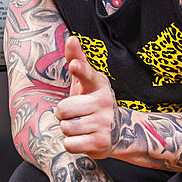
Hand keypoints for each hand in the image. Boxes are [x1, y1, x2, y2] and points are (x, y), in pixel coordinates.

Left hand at [55, 37, 119, 158]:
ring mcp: (104, 123)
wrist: (118, 133)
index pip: (87, 74)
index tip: (74, 65)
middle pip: (63, 109)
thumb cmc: (93, 102)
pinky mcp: (100, 143)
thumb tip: (71, 38)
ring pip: (66, 127)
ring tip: (81, 126)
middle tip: (75, 114)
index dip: (80, 69)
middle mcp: (104, 102)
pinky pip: (70, 144)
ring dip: (68, 129)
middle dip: (63, 114)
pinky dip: (72, 144)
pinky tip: (83, 139)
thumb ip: (77, 60)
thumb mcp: (86, 82)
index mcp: (99, 85)